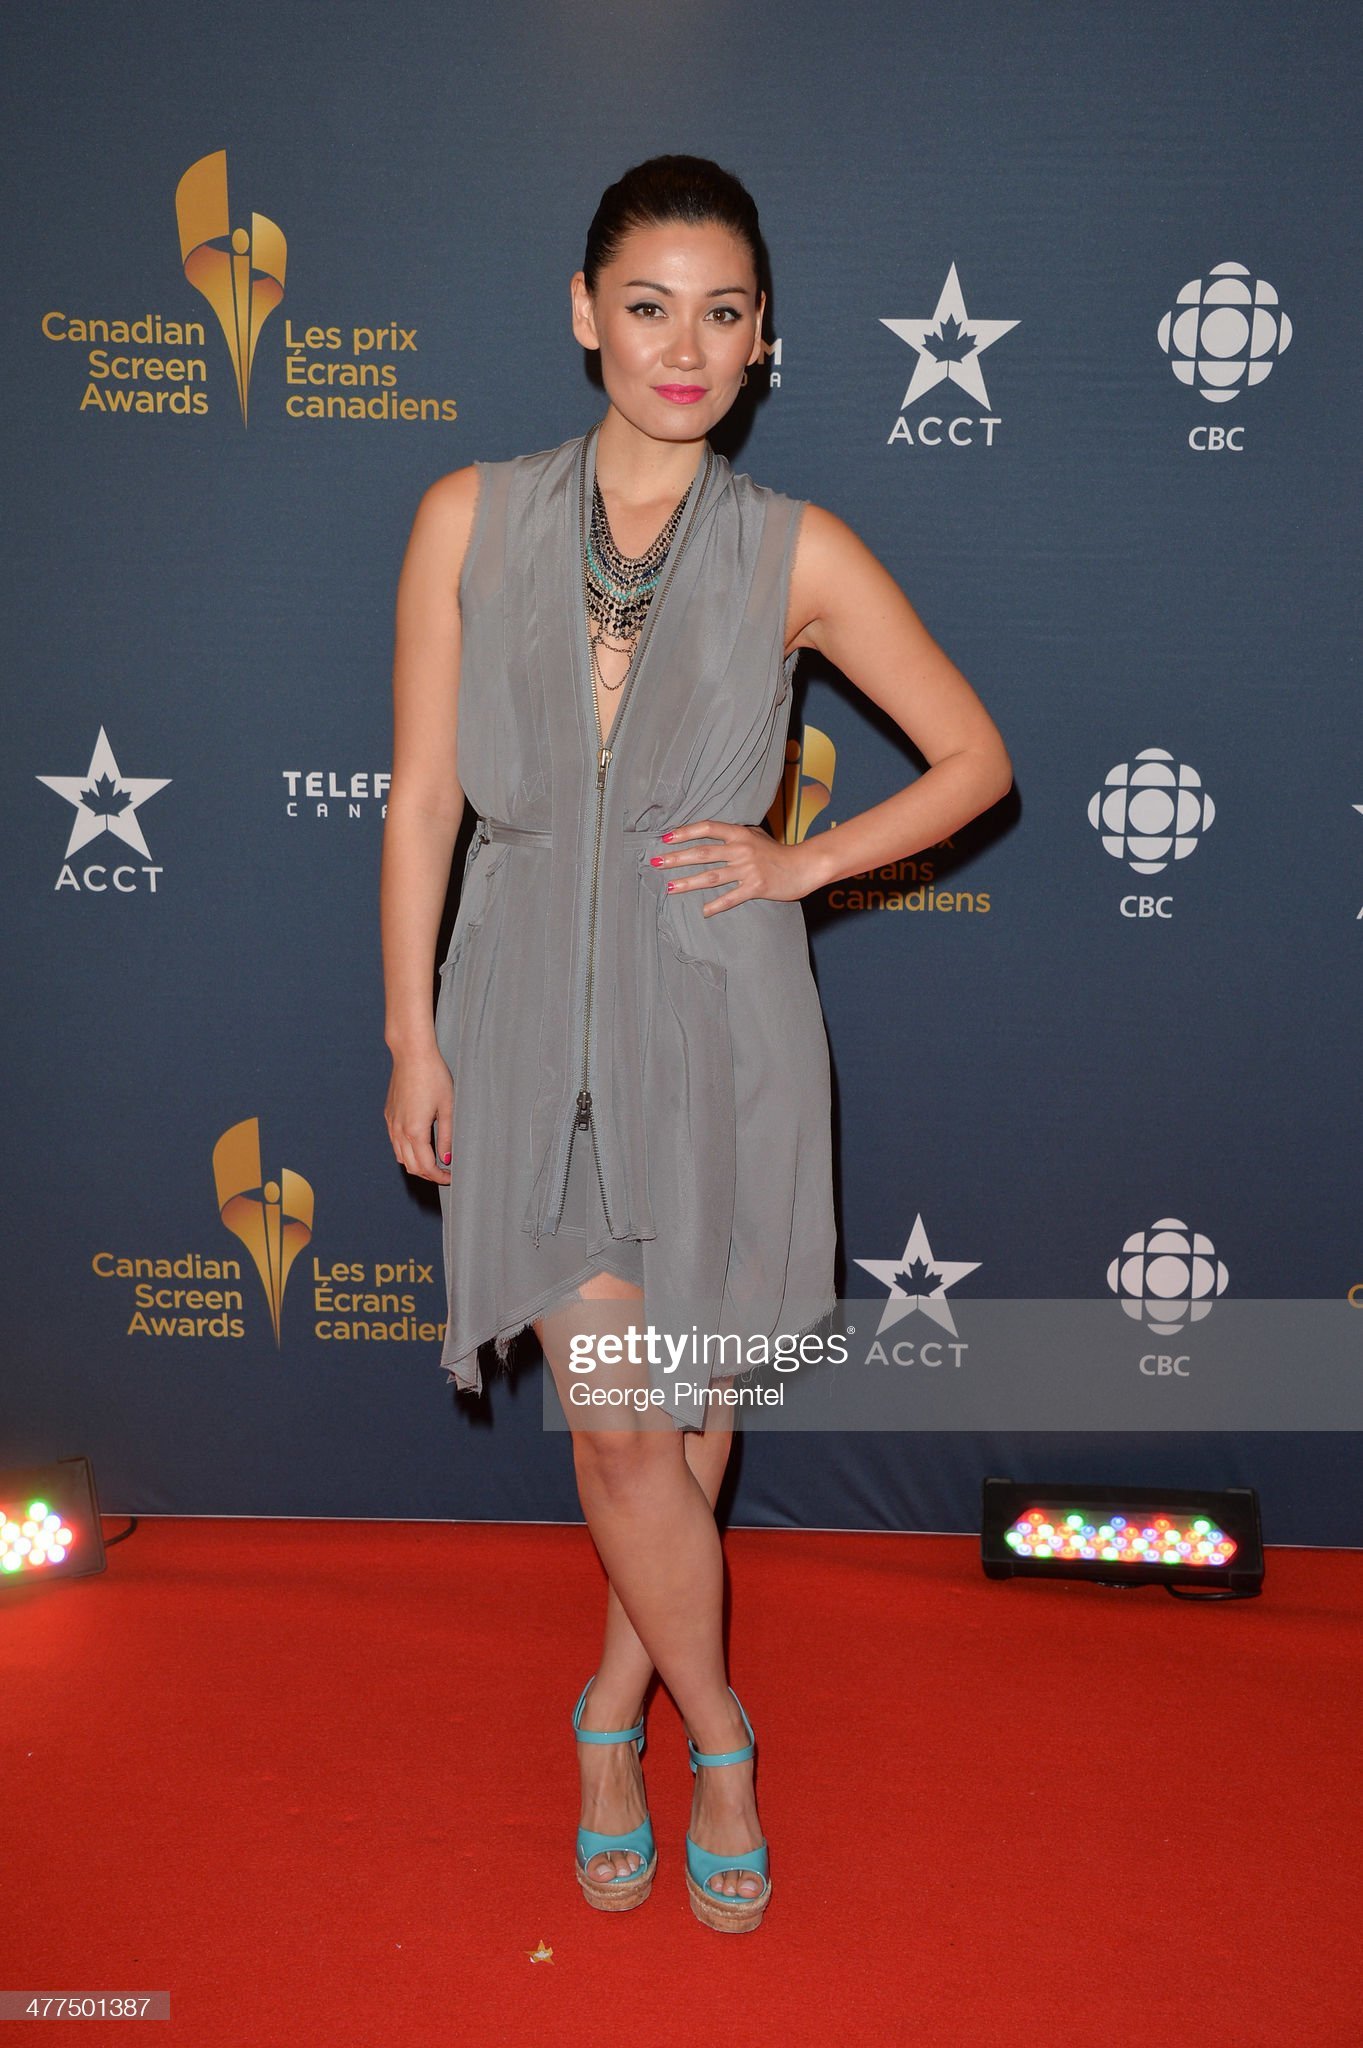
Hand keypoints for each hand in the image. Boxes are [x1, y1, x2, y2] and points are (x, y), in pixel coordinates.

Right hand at [385, 1047, 454, 1183]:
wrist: (411, 1055)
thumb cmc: (433, 1076)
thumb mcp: (448, 1107)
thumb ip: (447, 1136)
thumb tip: (447, 1158)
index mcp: (415, 1131)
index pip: (426, 1167)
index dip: (439, 1177)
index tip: (450, 1178)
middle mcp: (399, 1131)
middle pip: (411, 1166)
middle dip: (428, 1174)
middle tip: (444, 1173)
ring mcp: (392, 1123)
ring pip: (401, 1156)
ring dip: (416, 1164)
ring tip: (433, 1162)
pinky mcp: (389, 1115)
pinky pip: (395, 1142)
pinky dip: (406, 1151)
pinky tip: (419, 1145)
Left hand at [652, 821, 816, 914]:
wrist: (804, 867)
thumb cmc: (778, 851)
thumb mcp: (756, 835)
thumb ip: (735, 834)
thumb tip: (712, 832)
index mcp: (740, 834)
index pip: (708, 828)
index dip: (685, 832)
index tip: (666, 838)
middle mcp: (741, 850)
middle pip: (703, 853)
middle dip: (677, 858)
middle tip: (655, 862)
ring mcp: (748, 869)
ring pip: (711, 876)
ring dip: (688, 883)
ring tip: (669, 888)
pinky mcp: (756, 887)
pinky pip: (731, 898)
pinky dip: (717, 905)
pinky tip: (703, 911)